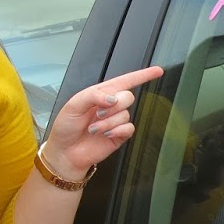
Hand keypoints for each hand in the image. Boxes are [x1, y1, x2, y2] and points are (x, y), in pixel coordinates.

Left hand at [41, 66, 163, 181]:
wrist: (65, 152)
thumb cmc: (66, 126)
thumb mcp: (74, 104)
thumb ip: (93, 95)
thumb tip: (112, 98)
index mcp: (101, 93)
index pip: (125, 81)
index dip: (142, 75)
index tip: (158, 70)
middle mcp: (111, 106)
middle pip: (128, 96)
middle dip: (114, 105)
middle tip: (97, 113)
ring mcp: (116, 121)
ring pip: (126, 114)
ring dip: (108, 122)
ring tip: (94, 129)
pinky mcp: (119, 135)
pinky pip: (128, 128)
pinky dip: (117, 130)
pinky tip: (105, 134)